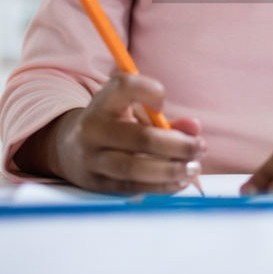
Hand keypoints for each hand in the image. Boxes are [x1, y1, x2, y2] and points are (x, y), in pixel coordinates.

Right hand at [25, 73, 204, 193]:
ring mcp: (92, 159)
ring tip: (193, 167)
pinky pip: (132, 187)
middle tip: (200, 147)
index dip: (149, 91)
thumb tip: (195, 128)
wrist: (72, 151)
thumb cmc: (115, 126)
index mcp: (102, 102)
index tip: (162, 103)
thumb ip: (164, 118)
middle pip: (140, 138)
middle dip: (177, 145)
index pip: (124, 86)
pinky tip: (180, 182)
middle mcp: (93, 129)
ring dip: (170, 169)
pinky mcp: (98, 184)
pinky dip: (161, 186)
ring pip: (134, 168)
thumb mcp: (133, 113)